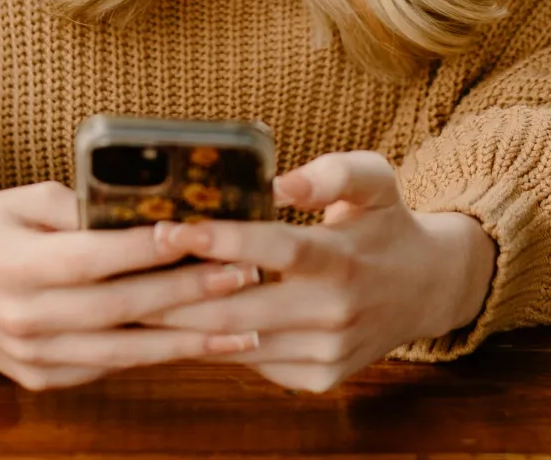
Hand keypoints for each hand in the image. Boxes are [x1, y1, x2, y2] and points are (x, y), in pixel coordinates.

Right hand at [0, 182, 261, 389]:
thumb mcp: (20, 201)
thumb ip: (80, 207)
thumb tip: (151, 205)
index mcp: (14, 266)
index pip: (93, 258)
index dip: (147, 248)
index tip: (199, 233)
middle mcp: (23, 318)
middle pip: (119, 308)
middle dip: (189, 292)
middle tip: (245, 273)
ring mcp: (32, 357)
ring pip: (124, 352)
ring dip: (189, 341)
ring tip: (245, 327)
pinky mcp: (41, 379)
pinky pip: (107, 368)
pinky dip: (155, 355)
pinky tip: (201, 344)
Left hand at [143, 151, 496, 392]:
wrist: (426, 289)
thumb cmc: (386, 224)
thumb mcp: (375, 180)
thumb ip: (332, 173)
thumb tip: (281, 181)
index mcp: (344, 260)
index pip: (278, 249)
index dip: (223, 240)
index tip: (172, 227)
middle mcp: (335, 313)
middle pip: (240, 308)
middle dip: (176, 292)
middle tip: (125, 272)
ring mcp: (325, 353)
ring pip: (236, 342)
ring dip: (182, 324)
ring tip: (133, 299)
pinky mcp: (316, 379)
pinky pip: (251, 362)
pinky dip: (212, 343)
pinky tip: (178, 323)